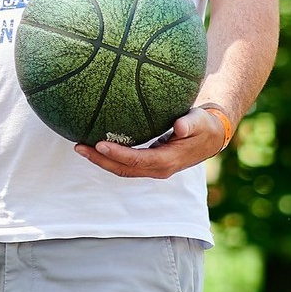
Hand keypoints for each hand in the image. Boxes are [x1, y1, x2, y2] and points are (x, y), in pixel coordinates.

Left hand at [74, 105, 228, 178]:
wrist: (210, 137)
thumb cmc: (204, 125)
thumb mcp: (201, 122)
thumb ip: (191, 124)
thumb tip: (180, 126)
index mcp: (167, 161)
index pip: (137, 161)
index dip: (117, 155)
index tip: (99, 144)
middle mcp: (157, 168)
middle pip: (123, 169)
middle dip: (100, 160)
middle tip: (79, 147)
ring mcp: (151, 167)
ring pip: (121, 168)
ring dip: (100, 160)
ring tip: (80, 146)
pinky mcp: (148, 162)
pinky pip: (125, 162)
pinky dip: (109, 156)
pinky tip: (95, 144)